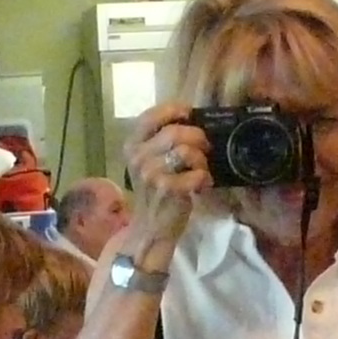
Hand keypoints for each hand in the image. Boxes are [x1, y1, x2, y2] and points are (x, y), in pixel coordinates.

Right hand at [121, 105, 212, 248]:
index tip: (190, 113)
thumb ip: (161, 141)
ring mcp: (150, 173)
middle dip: (197, 137)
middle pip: (175, 132)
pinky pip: (195, 173)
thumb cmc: (155, 192)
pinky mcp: (166, 189)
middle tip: (205, 148)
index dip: (174, 110)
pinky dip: (203, 178)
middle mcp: (137, 156)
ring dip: (202, 160)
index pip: (151, 116)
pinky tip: (201, 184)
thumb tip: (191, 119)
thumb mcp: (150, 162)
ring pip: (186, 151)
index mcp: (132, 145)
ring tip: (201, 170)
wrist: (150, 228)